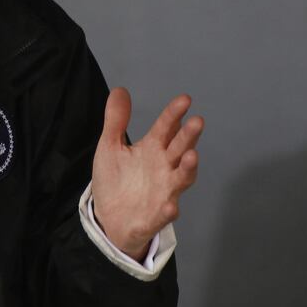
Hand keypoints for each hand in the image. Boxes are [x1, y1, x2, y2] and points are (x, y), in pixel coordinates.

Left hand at [91, 88, 202, 260]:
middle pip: (179, 149)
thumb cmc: (116, 179)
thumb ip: (116, 121)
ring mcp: (163, 192)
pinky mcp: (155, 215)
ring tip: (192, 156)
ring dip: (188, 169)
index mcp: (152, 149)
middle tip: (197, 121)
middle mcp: (163, 168)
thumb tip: (120, 90)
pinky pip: (165, 214)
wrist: (109, 217)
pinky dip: (169, 210)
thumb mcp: (110, 146)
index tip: (185, 99)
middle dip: (188, 137)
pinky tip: (171, 206)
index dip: (174, 114)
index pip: (166, 128)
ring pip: (181, 179)